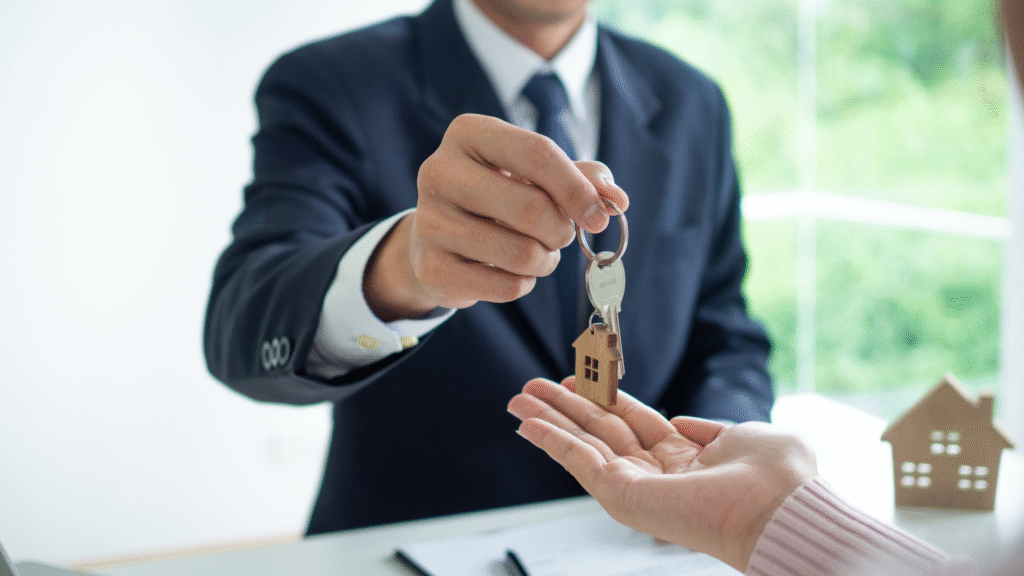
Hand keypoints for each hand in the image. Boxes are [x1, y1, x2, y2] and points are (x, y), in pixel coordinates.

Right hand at [365, 114, 627, 320]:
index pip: (537, 153)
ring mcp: (430, 222)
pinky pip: (507, 286)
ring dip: (544, 261)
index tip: (598, 216)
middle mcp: (439, 172)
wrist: (438, 234)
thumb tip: (617, 200)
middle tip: (560, 236)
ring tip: (534, 252)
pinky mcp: (431, 268)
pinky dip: (523, 283)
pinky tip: (509, 271)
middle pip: (532, 207)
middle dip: (561, 231)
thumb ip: (582, 179)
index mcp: (469, 133)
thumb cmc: (498, 194)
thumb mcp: (536, 174)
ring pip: (521, 253)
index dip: (577, 189)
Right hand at [507, 377, 816, 572]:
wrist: (780, 506)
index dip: (603, 398)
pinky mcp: (623, 496)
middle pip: (599, 430)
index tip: (576, 379)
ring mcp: (637, 486)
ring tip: (518, 400)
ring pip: (582, 444)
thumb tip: (680, 419)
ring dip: (547, 421)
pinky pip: (579, 462)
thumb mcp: (743, 434)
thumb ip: (707, 426)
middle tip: (531, 387)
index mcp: (686, 458)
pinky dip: (550, 441)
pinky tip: (527, 424)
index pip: (632, 421)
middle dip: (564, 407)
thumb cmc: (778, 477)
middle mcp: (657, 473)